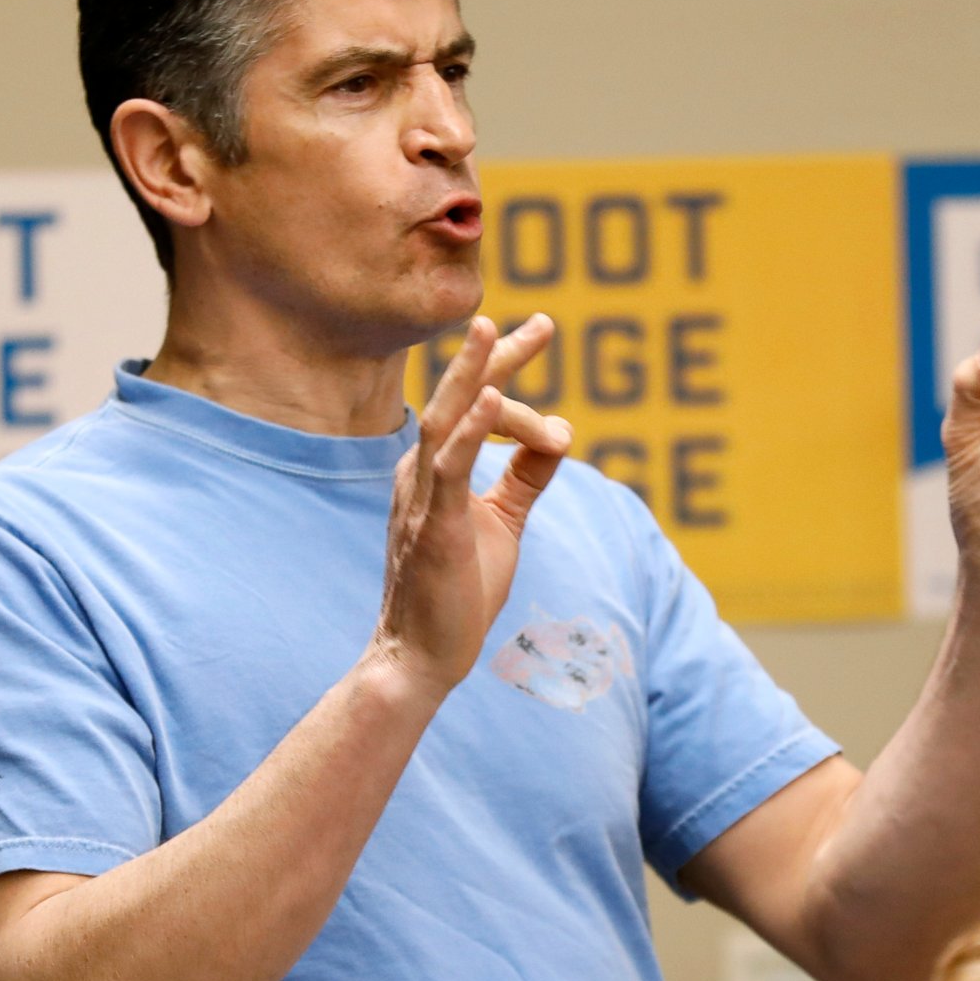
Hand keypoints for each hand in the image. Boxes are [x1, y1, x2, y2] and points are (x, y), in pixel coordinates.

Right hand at [370, 314, 572, 696]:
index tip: (543, 336)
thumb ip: (526, 478)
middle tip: (543, 323)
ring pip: (444, 421)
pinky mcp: (432, 527)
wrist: (422, 657)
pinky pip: (449, 468)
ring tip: (492, 329)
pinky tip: (494, 400)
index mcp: (435, 470)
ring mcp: (422, 499)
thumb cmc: (457, 592)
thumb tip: (559, 435)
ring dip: (470, 375)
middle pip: (459, 399)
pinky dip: (470, 432)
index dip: (510, 373)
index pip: (476, 408)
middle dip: (496, 356)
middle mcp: (421, 473)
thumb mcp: (503, 522)